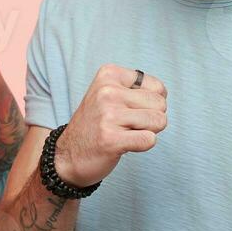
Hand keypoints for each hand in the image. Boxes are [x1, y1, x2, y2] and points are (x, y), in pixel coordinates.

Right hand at [55, 65, 167, 186]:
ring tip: (124, 133)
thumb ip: (138, 89)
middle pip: (161, 105)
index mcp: (109, 75)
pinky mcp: (111, 139)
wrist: (67, 155)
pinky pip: (149, 140)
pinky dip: (142, 146)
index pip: (158, 87)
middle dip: (150, 119)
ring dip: (146, 132)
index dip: (150, 104)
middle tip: (127, 125)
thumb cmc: (96, 125)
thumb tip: (163, 95)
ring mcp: (108, 115)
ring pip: (158, 121)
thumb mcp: (110, 94)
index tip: (128, 110)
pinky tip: (123, 145)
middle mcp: (107, 91)